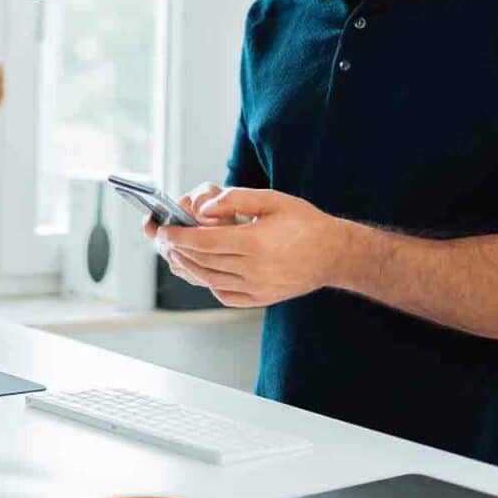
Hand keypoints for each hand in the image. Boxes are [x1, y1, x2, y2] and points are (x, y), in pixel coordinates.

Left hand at [146, 186, 347, 307]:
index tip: (163, 230)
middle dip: (178, 249)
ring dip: (188, 266)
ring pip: (209, 280)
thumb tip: (202, 208)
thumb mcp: (271, 199)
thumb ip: (234, 198)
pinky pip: (224, 294)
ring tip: (176, 253)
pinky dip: (207, 283)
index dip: (179, 236)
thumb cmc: (304, 222)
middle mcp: (254, 269)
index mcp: (255, 243)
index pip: (204, 242)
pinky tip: (201, 270)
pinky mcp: (260, 299)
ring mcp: (257, 288)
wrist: (334, 254)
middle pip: (202, 261)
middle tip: (163, 238)